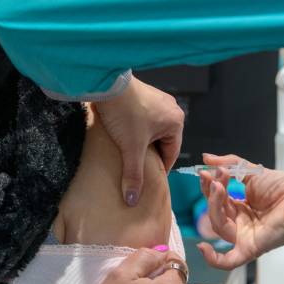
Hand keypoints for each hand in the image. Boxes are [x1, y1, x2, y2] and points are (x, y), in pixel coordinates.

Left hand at [94, 77, 184, 205]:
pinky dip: (136, 128)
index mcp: (176, 122)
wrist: (107, 84)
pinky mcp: (144, 95)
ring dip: (141, 140)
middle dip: (149, 153)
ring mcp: (158, 99)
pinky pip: (144, 118)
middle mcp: (172, 109)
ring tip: (127, 150)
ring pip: (152, 129)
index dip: (159, 168)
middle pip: (162, 141)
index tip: (149, 179)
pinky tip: (123, 133)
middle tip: (136, 166)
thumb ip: (134, 175)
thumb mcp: (131, 148)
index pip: (172, 153)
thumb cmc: (125, 114)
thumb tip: (133, 200)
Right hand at [196, 154, 283, 269]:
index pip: (217, 200)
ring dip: (214, 206)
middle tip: (216, 178)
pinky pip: (229, 260)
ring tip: (220, 187)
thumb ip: (229, 163)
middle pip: (216, 213)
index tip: (206, 172)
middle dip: (212, 194)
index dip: (209, 187)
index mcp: (243, 207)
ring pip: (219, 227)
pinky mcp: (251, 247)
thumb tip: (206, 158)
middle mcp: (242, 222)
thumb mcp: (253, 171)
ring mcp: (245, 235)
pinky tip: (203, 248)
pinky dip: (214, 259)